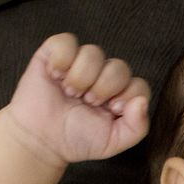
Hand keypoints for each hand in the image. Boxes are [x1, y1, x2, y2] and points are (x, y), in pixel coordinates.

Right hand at [5, 33, 150, 165]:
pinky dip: (62, 58)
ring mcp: (79, 63)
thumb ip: (137, 127)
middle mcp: (102, 76)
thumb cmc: (76, 140)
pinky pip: (66, 41)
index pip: (139, 85)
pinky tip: (55, 76)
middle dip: (104, 88)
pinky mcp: (54, 54)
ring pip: (93, 52)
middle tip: (87, 102)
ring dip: (82, 76)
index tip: (112, 109)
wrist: (41, 140)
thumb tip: (141, 102)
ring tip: (70, 93)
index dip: (128, 95)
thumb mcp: (113, 142)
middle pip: (119, 67)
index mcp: (119, 95)